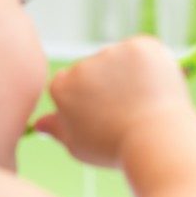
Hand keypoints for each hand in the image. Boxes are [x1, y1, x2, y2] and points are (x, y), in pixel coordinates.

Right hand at [33, 36, 191, 166]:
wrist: (154, 142)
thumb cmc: (116, 150)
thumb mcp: (79, 146)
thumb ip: (58, 130)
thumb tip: (39, 123)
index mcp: (61, 87)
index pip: (72, 82)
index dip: (94, 99)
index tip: (107, 115)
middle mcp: (81, 65)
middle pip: (98, 68)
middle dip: (113, 83)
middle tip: (130, 112)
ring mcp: (111, 52)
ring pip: (122, 58)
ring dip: (133, 74)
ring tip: (145, 104)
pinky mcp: (140, 46)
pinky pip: (145, 51)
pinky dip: (153, 66)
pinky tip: (156, 89)